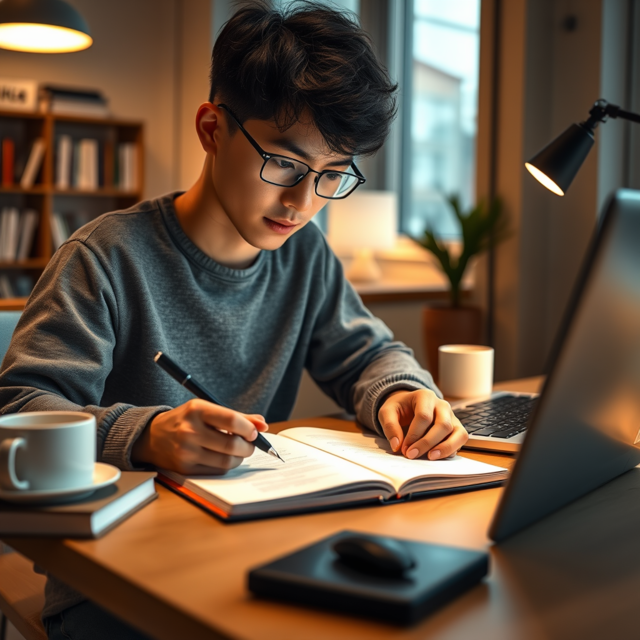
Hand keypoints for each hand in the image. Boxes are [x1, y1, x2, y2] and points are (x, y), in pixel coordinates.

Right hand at [132, 399, 267, 473]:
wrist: (151, 436)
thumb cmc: (186, 420)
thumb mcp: (207, 410)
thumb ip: (237, 416)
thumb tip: (263, 425)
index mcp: (197, 410)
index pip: (232, 420)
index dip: (249, 428)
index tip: (254, 432)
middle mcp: (190, 431)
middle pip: (232, 445)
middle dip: (248, 447)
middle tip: (249, 444)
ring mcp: (186, 452)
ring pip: (227, 461)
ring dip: (239, 458)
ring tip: (237, 450)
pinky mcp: (185, 469)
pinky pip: (217, 471)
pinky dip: (226, 465)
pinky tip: (223, 457)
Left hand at [378, 389, 467, 459]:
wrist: (408, 405)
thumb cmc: (399, 408)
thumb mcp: (387, 412)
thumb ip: (390, 426)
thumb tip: (397, 445)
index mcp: (425, 396)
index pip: (424, 416)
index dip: (414, 434)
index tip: (404, 448)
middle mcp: (442, 405)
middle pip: (443, 425)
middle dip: (427, 443)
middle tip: (412, 455)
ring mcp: (452, 417)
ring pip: (458, 433)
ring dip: (445, 448)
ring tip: (430, 457)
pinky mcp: (456, 428)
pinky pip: (460, 439)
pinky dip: (451, 450)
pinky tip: (436, 456)